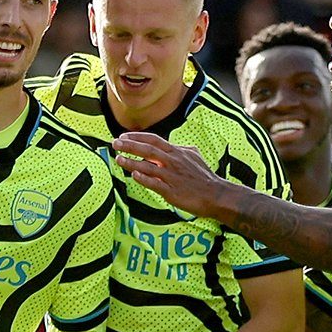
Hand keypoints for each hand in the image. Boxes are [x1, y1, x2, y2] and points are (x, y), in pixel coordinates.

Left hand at [109, 132, 231, 219]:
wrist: (216, 194)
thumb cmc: (204, 177)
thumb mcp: (194, 156)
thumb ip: (181, 150)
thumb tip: (173, 145)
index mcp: (176, 152)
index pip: (154, 140)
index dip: (137, 137)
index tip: (123, 136)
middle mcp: (173, 162)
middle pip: (148, 150)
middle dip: (130, 145)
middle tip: (115, 143)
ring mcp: (172, 176)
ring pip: (148, 166)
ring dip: (131, 162)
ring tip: (118, 158)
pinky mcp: (172, 191)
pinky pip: (155, 183)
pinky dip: (144, 179)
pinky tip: (133, 175)